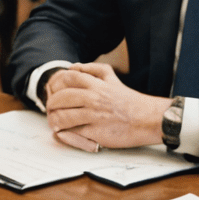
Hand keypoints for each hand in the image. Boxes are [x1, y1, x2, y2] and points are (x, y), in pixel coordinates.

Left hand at [42, 63, 166, 149]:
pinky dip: (64, 133)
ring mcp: (94, 116)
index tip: (54, 91)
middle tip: (50, 108)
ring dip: (54, 119)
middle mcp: (94, 98)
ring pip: (63, 116)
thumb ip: (93, 69)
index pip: (67, 78)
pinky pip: (73, 132)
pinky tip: (63, 132)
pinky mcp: (96, 133)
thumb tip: (72, 66)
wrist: (148, 119)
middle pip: (61, 98)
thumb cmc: (129, 101)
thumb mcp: (112, 78)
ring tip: (54, 122)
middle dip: (51, 103)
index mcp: (97, 84)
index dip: (57, 84)